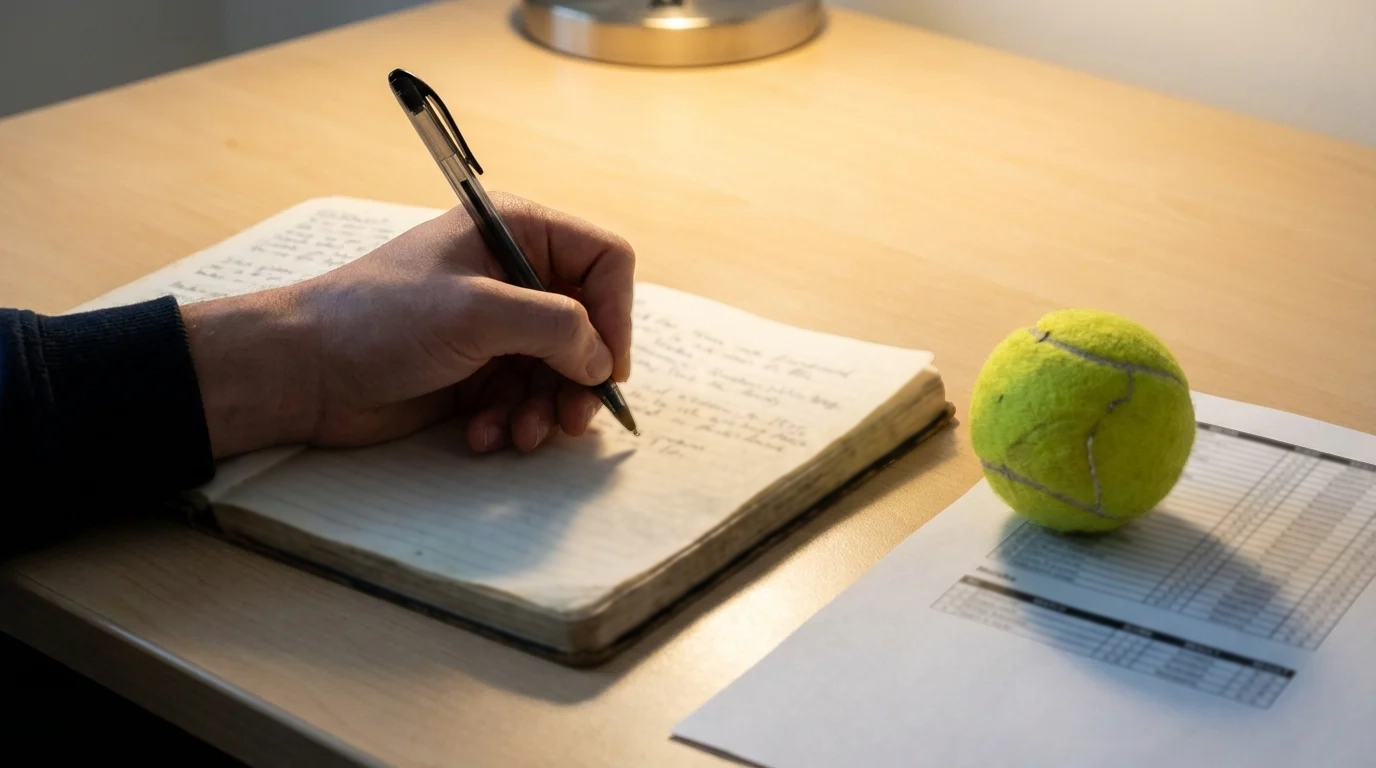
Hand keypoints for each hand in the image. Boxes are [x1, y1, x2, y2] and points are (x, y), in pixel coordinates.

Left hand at [182, 193, 634, 458]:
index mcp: (517, 232)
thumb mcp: (477, 312)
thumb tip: (602, 361)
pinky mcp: (476, 372)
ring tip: (520, 435)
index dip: (616, 314)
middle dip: (580, 378)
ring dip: (545, 409)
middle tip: (572, 420)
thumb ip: (555, 326)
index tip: (608, 368)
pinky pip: (523, 399)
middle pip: (588, 326)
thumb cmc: (379, 319)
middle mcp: (513, 276)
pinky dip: (511, 421)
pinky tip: (481, 435)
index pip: (604, 261)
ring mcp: (495, 327)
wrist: (302, 371)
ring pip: (559, 372)